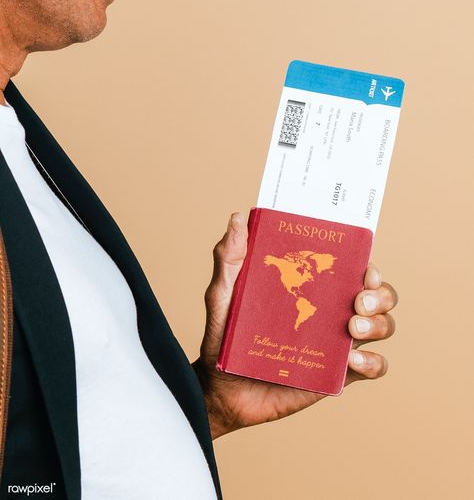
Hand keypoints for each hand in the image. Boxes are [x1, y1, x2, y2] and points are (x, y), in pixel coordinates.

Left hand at [192, 213, 397, 439]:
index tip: (364, 267)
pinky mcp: (338, 374)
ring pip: (384, 326)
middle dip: (381, 294)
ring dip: (379, 323)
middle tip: (359, 300)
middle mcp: (332, 310)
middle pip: (380, 295)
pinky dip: (373, 361)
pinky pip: (374, 367)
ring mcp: (338, 343)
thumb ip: (230, 257)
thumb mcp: (223, 293)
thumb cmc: (223, 335)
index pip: (353, 266)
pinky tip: (353, 359)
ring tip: (354, 327)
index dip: (368, 264)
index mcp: (313, 285)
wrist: (220, 389)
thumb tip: (238, 217)